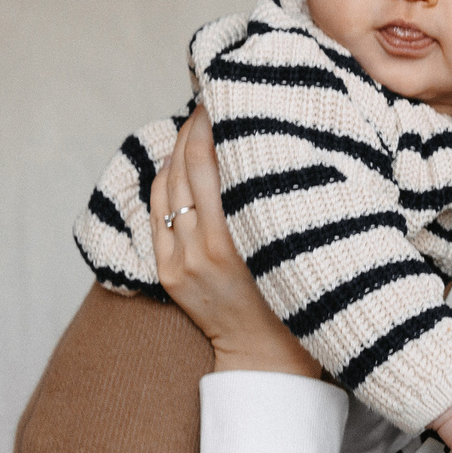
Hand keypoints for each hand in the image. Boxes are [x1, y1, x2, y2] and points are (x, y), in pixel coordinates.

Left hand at [151, 107, 319, 377]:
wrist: (266, 355)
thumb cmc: (295, 292)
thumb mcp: (295, 240)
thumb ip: (273, 196)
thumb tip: (259, 140)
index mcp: (240, 238)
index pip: (213, 161)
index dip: (213, 123)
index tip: (225, 97)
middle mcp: (205, 248)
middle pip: (187, 165)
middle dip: (195, 127)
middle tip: (209, 102)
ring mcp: (181, 260)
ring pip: (168, 184)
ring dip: (177, 149)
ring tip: (194, 126)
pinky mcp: (167, 272)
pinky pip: (156, 211)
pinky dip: (164, 179)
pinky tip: (176, 162)